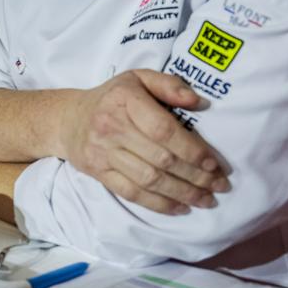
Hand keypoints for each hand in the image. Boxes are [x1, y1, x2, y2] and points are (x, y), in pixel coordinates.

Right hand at [61, 69, 229, 214]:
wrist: (67, 119)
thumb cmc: (111, 98)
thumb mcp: (138, 79)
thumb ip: (168, 85)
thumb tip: (199, 102)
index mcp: (125, 100)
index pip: (164, 130)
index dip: (192, 150)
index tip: (215, 163)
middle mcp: (111, 126)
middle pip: (161, 158)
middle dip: (196, 176)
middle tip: (220, 185)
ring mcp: (103, 152)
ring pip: (149, 179)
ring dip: (182, 193)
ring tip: (206, 200)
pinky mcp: (98, 172)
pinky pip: (131, 193)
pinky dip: (158, 204)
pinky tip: (179, 208)